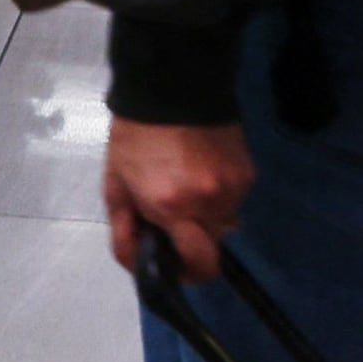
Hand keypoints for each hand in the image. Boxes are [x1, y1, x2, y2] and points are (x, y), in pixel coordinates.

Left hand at [106, 116, 255, 284]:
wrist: (172, 89)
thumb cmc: (134, 138)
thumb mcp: (115, 186)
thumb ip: (125, 231)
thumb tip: (139, 264)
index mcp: (173, 208)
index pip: (198, 263)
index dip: (187, 272)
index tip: (175, 266)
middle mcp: (210, 203)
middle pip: (211, 247)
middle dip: (191, 242)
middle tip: (171, 221)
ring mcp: (233, 188)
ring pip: (223, 223)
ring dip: (204, 217)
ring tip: (183, 185)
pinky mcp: (248, 173)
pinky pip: (233, 200)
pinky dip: (217, 196)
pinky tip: (199, 170)